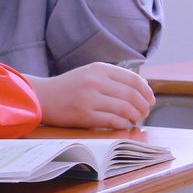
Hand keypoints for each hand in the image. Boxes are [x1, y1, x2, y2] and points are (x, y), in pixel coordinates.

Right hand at [27, 63, 155, 129]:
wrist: (42, 96)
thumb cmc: (68, 87)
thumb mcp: (89, 73)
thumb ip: (111, 78)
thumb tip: (140, 88)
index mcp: (99, 68)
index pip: (133, 79)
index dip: (146, 91)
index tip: (151, 99)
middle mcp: (95, 81)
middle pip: (132, 95)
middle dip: (143, 106)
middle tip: (145, 113)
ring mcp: (89, 98)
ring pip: (125, 109)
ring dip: (135, 116)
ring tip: (135, 120)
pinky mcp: (84, 115)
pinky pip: (113, 121)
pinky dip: (123, 124)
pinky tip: (124, 125)